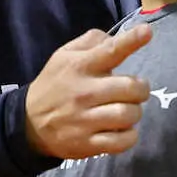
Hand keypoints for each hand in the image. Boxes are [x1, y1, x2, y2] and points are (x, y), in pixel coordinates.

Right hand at [24, 25, 151, 159]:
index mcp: (79, 67)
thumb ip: (91, 42)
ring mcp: (86, 121)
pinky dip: (130, 136)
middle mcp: (84, 93)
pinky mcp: (88, 144)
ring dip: (135, 113)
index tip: (147, 32)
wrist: (29, 124)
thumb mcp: (63, 56)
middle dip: (141, 89)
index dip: (131, 41)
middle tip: (134, 92)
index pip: (110, 51)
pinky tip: (122, 130)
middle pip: (131, 88)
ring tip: (126, 111)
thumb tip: (116, 38)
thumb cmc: (54, 85)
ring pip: (129, 115)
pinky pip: (123, 141)